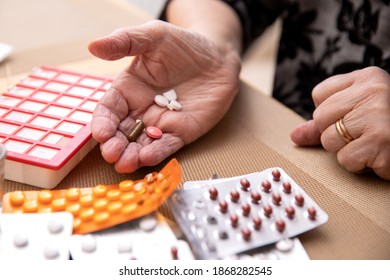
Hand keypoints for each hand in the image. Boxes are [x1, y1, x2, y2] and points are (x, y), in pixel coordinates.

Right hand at [88, 20, 240, 172]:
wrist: (216, 56)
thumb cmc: (183, 44)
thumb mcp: (152, 36)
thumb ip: (124, 41)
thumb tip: (93, 45)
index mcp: (128, 89)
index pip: (108, 110)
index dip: (103, 123)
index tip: (100, 134)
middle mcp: (141, 109)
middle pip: (122, 132)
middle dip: (114, 145)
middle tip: (111, 154)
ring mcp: (161, 123)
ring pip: (142, 143)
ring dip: (132, 155)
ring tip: (125, 163)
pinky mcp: (182, 131)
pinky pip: (167, 145)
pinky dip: (157, 153)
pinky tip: (147, 158)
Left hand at [291, 66, 389, 179]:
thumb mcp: (360, 111)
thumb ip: (325, 121)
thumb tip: (294, 136)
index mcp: (368, 77)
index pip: (319, 95)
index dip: (331, 113)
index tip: (353, 117)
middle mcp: (374, 91)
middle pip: (320, 118)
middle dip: (337, 133)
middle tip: (365, 133)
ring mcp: (378, 116)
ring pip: (329, 141)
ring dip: (348, 150)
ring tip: (373, 143)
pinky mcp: (381, 141)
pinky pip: (346, 160)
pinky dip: (361, 164)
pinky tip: (380, 154)